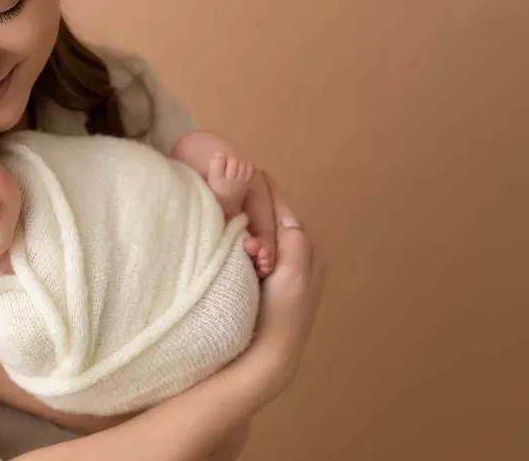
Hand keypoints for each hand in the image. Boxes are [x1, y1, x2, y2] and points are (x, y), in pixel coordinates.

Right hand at [240, 188, 325, 401]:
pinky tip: (222, 236)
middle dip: (247, 203)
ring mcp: (277, 262)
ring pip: (255, 225)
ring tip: (222, 214)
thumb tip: (279, 209)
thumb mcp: (294, 272)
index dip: (257, 188)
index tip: (232, 175)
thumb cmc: (281, 312)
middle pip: (266, 211)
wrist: (268, 353)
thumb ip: (292, 238)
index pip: (279, 202)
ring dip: (240, 220)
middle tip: (224, 199)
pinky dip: (236, 236)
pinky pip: (248, 241)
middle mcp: (295, 249)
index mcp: (306, 244)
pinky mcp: (261, 273)